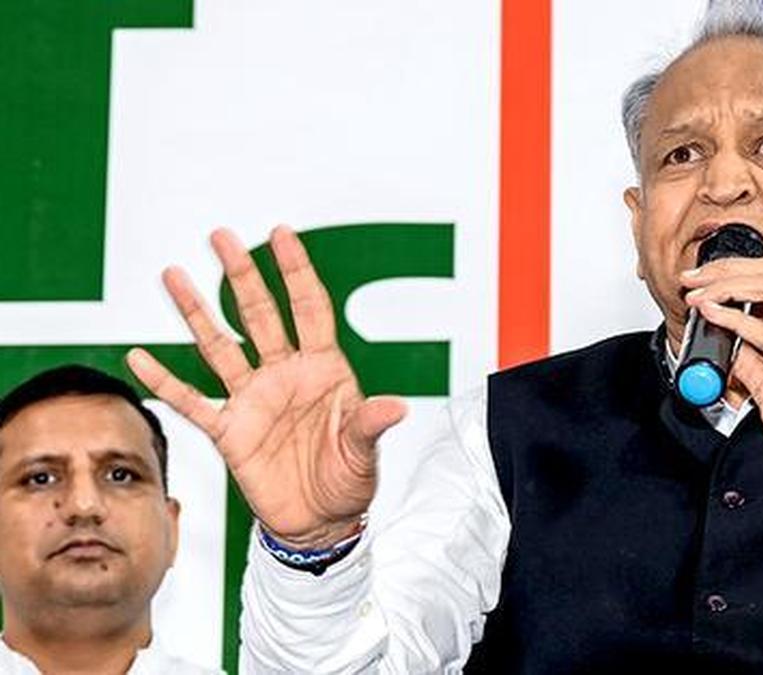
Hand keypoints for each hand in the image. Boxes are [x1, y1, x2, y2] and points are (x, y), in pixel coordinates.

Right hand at [127, 226, 406, 547]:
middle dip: (242, 275)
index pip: (310, 310)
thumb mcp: (364, 453)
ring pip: (219, 346)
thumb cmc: (349, 481)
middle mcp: (284, 375)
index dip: (297, 272)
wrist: (321, 523)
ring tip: (173, 275)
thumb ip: (370, 425)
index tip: (282, 234)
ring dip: (196, 312)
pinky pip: (191, 402)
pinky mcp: (229, 431)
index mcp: (324, 370)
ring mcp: (253, 400)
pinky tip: (141, 356)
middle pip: (259, 315)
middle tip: (221, 236)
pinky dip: (165, 381)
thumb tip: (395, 407)